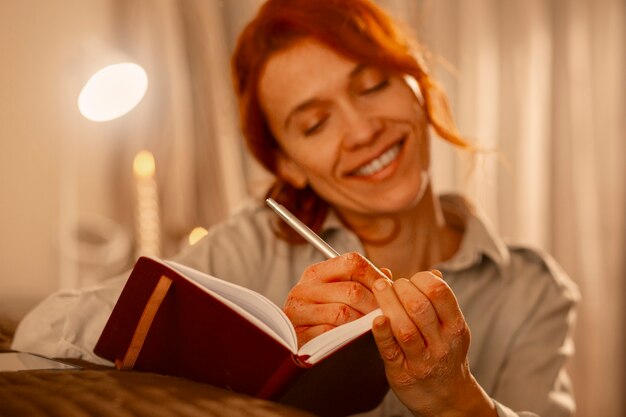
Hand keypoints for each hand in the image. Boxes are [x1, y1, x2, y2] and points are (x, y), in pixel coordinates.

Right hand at [284, 252, 388, 346]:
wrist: (292, 342)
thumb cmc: (319, 316)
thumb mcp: (335, 293)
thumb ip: (360, 282)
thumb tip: (386, 274)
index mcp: (316, 272)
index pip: (352, 262)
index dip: (375, 276)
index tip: (388, 290)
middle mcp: (305, 288)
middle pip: (352, 290)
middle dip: (374, 304)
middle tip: (386, 314)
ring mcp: (299, 311)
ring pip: (343, 313)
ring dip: (362, 323)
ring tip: (372, 327)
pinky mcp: (299, 333)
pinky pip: (331, 333)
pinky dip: (346, 337)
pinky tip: (353, 338)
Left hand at [371, 270, 495, 416]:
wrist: (447, 398)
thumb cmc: (444, 355)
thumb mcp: (450, 328)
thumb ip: (441, 303)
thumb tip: (432, 272)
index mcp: (455, 326)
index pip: (439, 292)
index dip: (420, 279)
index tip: (409, 280)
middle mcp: (442, 343)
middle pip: (419, 306)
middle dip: (400, 288)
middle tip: (388, 285)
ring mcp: (423, 360)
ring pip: (404, 327)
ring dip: (387, 303)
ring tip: (379, 290)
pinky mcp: (403, 372)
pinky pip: (390, 349)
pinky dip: (382, 332)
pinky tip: (375, 319)